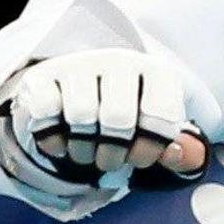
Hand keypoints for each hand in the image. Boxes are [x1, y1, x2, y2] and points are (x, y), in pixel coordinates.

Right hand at [0, 49, 207, 208]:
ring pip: (81, 115)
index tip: (142, 158)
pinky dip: (52, 139)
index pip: (160, 115)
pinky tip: (61, 141)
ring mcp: (79, 64)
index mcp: (156, 72)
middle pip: (117, 118)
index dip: (151, 148)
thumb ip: (179, 150)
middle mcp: (119, 60)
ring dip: (82, 150)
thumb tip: (179, 156)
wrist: (81, 90)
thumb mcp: (159, 132)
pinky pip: (45, 111)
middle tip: (110, 162)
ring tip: (86, 154)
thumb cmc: (128, 117)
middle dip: (113, 154)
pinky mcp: (44, 75)